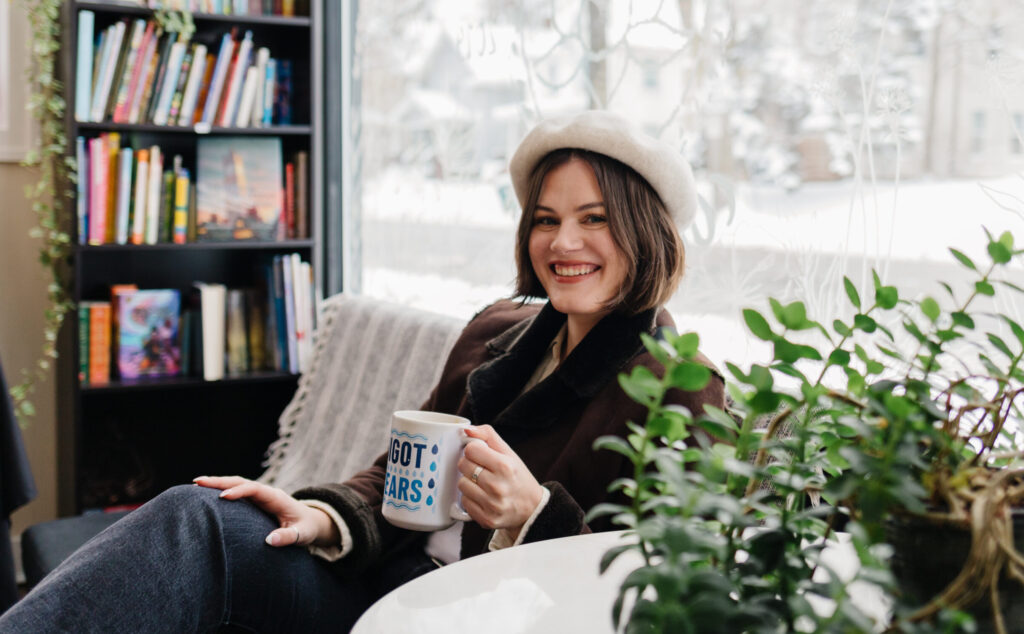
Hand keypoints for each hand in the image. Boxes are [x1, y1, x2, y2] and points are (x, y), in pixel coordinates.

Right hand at [193, 476, 338, 547]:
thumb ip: (288, 537)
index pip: (255, 490)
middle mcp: (266, 493)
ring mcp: (259, 496)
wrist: (311, 522)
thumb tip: (269, 540)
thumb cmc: (306, 528)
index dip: (239, 491)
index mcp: (276, 498)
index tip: (222, 496)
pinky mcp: (254, 502)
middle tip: (198, 482)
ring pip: (236, 485)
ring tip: (196, 484)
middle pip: (241, 482)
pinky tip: (205, 494)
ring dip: (217, 484)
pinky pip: (236, 493)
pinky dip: (221, 491)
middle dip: (220, 481)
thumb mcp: (302, 534)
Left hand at [457, 425, 543, 536]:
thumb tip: (466, 429)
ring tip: (483, 484)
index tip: (481, 455)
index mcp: (504, 466)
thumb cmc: (518, 477)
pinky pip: (464, 503)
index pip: (471, 449)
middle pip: (463, 466)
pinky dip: (471, 499)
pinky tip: (483, 497)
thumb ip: (488, 435)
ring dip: (469, 483)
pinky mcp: (486, 519)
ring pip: (461, 484)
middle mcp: (498, 486)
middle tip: (482, 469)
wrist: (532, 508)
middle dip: (470, 465)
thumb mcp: (509, 453)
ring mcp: (492, 504)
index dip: (474, 450)